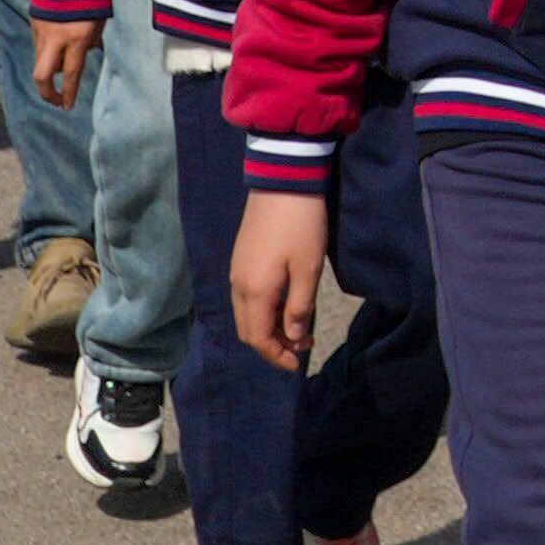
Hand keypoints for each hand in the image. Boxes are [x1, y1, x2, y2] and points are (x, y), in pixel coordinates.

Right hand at [31, 16, 97, 107]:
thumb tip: (87, 54)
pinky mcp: (34, 22)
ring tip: (64, 62)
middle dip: (46, 92)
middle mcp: (56, 38)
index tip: (67, 106)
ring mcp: (41, 30)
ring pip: (40, 60)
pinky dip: (48, 48)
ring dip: (49, 68)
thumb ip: (92, 42)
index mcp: (77, 38)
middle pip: (42, 75)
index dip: (69, 92)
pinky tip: (58, 39)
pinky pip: (39, 43)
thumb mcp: (99, 23)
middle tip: (55, 100)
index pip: (72, 73)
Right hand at [232, 189, 331, 367]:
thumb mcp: (308, 268)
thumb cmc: (301, 225)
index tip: (299, 364)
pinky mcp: (241, 260)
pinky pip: (247, 298)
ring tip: (298, 328)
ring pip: (246, 315)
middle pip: (248, 331)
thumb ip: (299, 307)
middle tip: (302, 347)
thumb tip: (294, 337)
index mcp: (255, 291)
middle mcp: (238, 286)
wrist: (283, 180)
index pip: (259, 338)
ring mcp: (237, 272)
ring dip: (269, 328)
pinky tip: (286, 305)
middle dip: (273, 345)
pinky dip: (264, 311)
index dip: (277, 356)